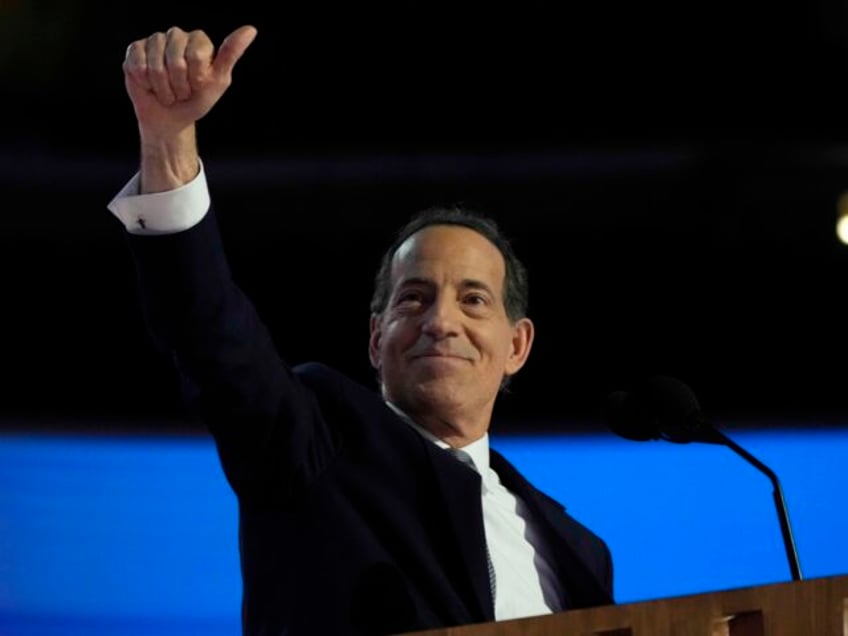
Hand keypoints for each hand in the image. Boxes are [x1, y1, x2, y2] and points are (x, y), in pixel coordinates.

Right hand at [123, 25, 256, 139]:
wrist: (170, 117)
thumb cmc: (197, 100)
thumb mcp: (218, 81)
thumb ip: (231, 54)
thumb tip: (251, 29)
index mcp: (198, 40)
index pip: (196, 56)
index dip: (196, 79)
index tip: (198, 86)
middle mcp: (176, 35)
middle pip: (175, 61)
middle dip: (179, 86)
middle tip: (182, 92)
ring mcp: (154, 41)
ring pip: (155, 66)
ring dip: (163, 89)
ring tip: (167, 91)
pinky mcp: (134, 51)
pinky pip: (137, 67)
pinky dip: (146, 84)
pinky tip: (150, 86)